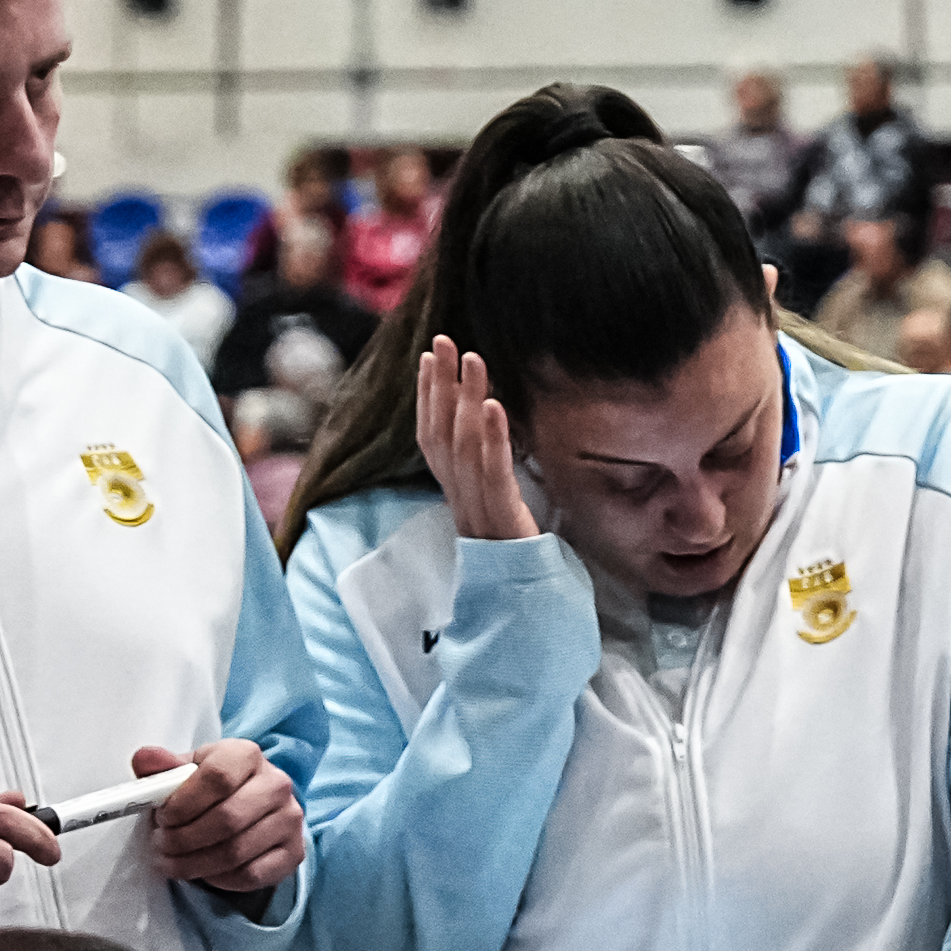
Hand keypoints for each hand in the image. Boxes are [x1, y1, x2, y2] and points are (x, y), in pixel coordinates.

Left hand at [133, 737, 301, 904]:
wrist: (253, 805)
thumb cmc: (215, 788)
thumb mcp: (188, 770)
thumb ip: (164, 768)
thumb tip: (144, 759)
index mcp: (247, 755)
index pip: (217, 778)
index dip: (183, 804)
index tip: (162, 818)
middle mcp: (276, 784)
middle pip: (227, 818)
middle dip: (184, 839)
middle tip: (162, 845)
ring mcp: (289, 819)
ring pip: (236, 852)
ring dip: (194, 863)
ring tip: (172, 862)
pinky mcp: (294, 852)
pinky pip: (252, 874)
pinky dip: (220, 878)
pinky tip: (204, 871)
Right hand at [413, 338, 533, 541]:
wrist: (524, 610)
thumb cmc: (513, 559)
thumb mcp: (496, 511)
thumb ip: (486, 479)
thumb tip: (485, 438)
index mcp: (456, 496)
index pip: (433, 440)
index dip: (426, 398)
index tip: (429, 359)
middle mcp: (460, 500)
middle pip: (442, 436)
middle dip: (439, 385)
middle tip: (444, 341)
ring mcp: (478, 511)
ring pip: (464, 449)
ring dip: (465, 400)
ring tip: (473, 359)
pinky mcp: (503, 522)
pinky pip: (494, 476)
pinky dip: (492, 440)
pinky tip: (493, 407)